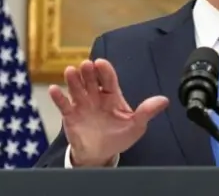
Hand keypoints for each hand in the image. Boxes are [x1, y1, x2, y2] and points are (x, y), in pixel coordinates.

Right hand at [49, 58, 168, 166]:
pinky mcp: (70, 115)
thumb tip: (164, 100)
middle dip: (88, 72)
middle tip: (86, 65)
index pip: (109, 79)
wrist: (100, 154)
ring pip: (76, 88)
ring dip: (73, 80)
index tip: (101, 63)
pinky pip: (63, 104)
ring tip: (70, 71)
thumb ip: (146, 112)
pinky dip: (58, 97)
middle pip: (91, 80)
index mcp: (112, 96)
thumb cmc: (119, 137)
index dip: (105, 71)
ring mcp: (82, 104)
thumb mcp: (136, 126)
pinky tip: (54, 89)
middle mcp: (96, 96)